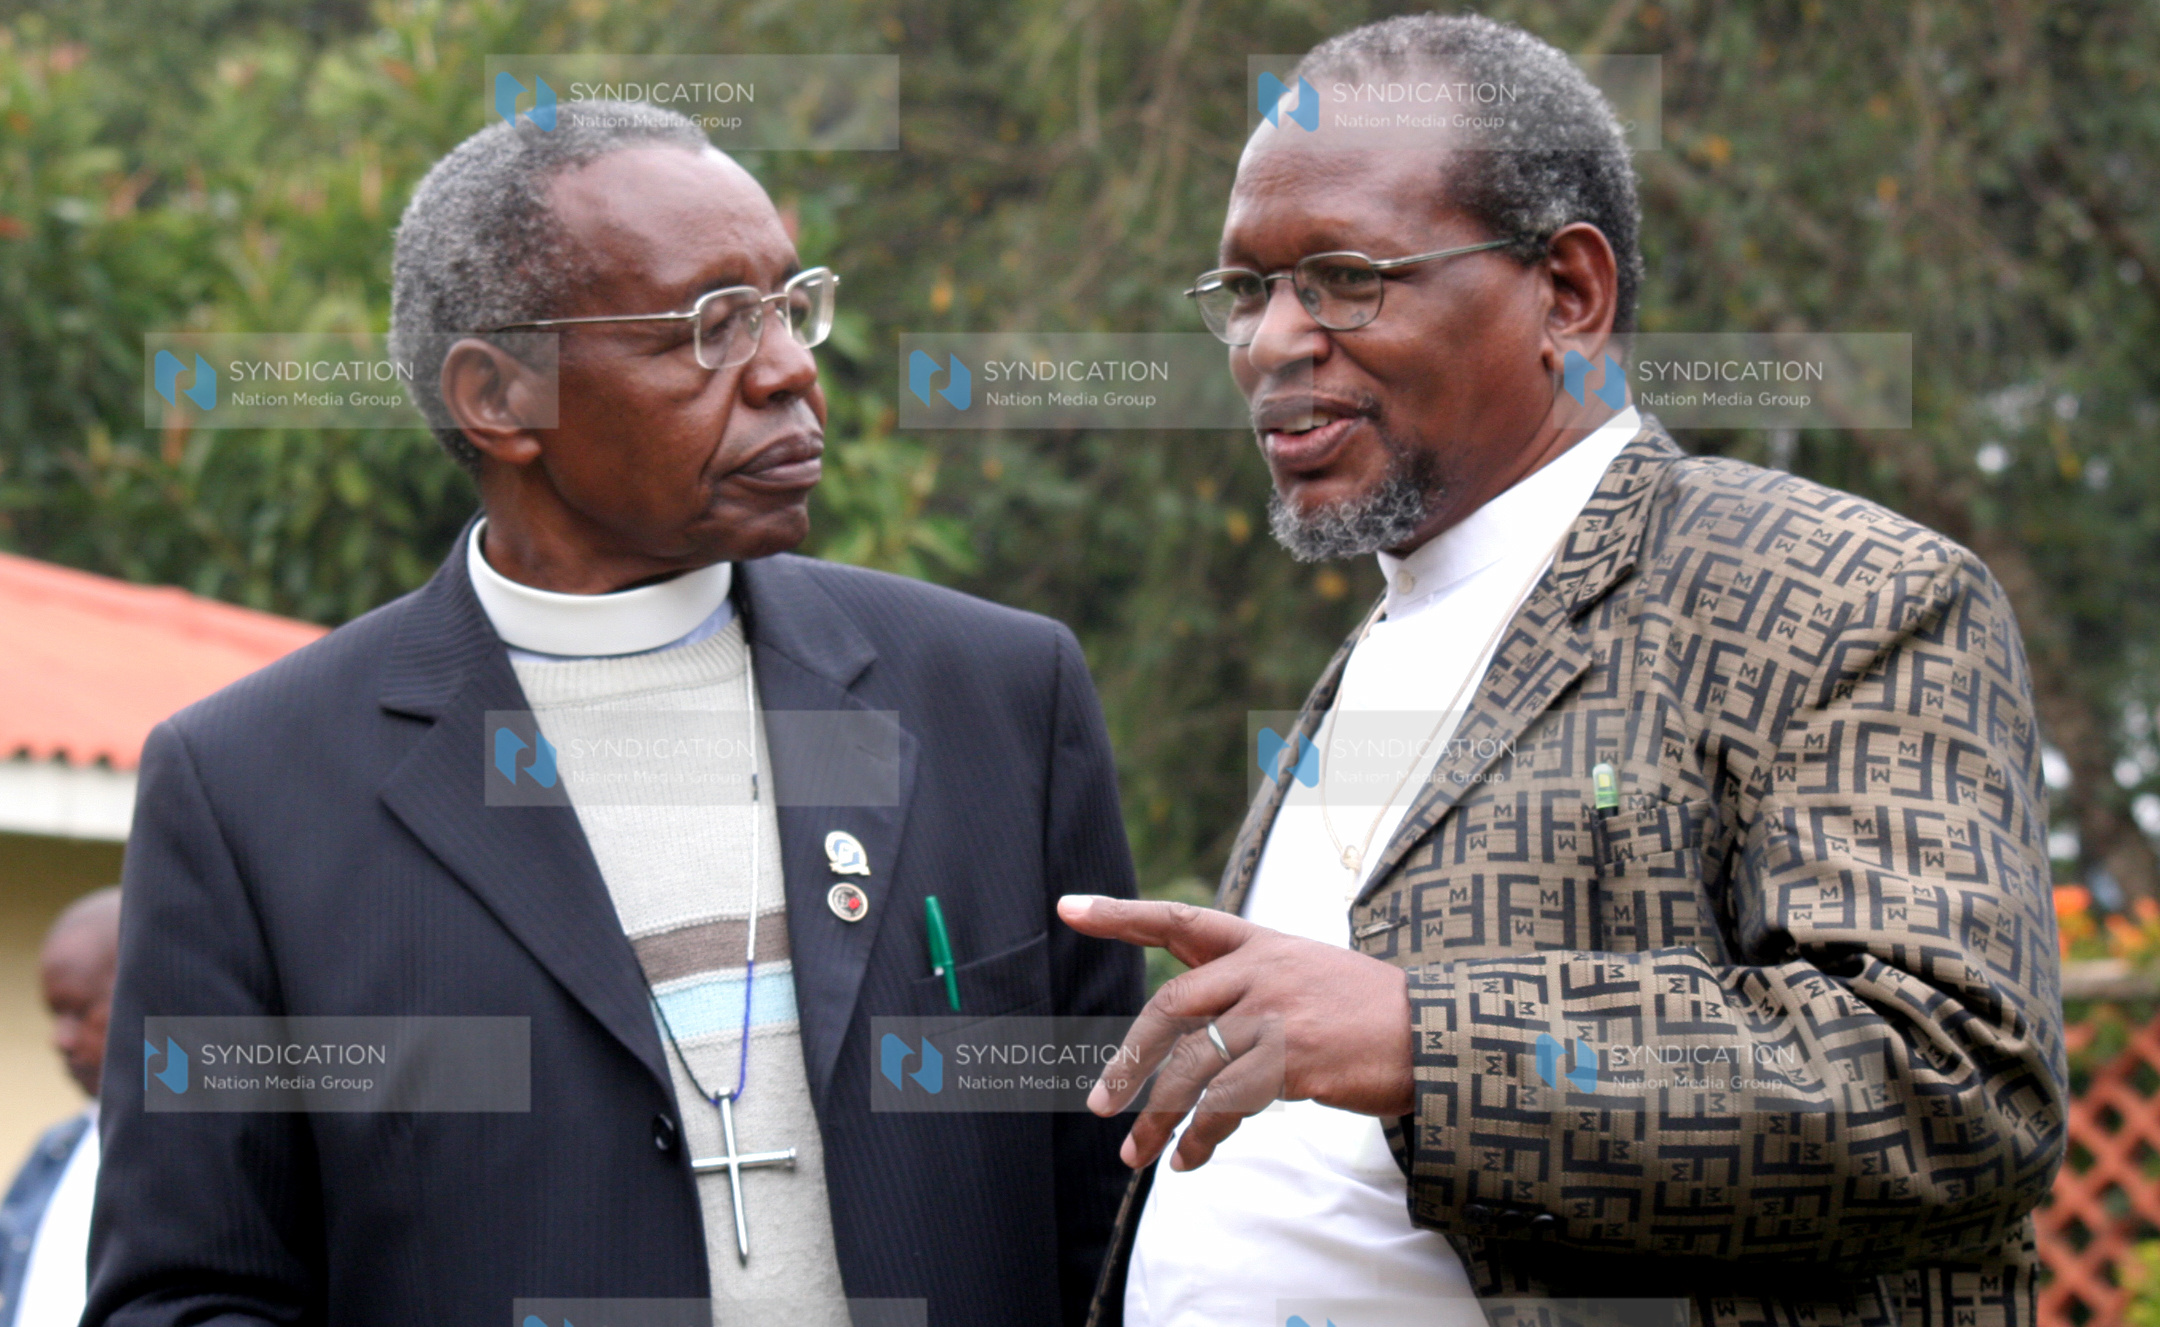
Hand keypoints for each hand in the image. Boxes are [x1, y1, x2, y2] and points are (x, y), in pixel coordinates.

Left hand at [1056, 894, 1413, 1171]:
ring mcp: (1274, 1012)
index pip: (1177, 919)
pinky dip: (1200, 1137)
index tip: (1068, 908)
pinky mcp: (1290, 1058)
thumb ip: (1246, 991)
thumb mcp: (1303, 976)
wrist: (1436, 1033)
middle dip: (1130, 1061)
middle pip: (1169, 1009)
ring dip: (1157, 1117)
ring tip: (1137, 1155)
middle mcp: (1259, 969)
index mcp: (1258, 943)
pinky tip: (1188, 1158)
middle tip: (1100, 1103)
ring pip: (1191, 1066)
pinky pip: (1225, 1103)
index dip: (1120, 915)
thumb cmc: (1366, 1013)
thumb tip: (1187, 1043)